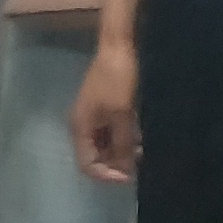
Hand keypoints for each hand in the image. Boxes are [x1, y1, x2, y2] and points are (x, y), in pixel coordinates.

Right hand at [71, 38, 142, 182]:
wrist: (118, 47)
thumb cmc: (117, 80)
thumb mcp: (122, 115)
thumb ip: (123, 145)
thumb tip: (127, 171)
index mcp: (80, 127)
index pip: (87, 165)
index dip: (108, 175)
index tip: (131, 176)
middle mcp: (82, 124)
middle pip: (95, 157)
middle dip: (116, 163)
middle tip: (139, 163)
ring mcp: (93, 116)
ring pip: (105, 146)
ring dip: (122, 151)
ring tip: (142, 150)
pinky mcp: (103, 108)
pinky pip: (110, 133)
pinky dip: (123, 138)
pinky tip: (139, 137)